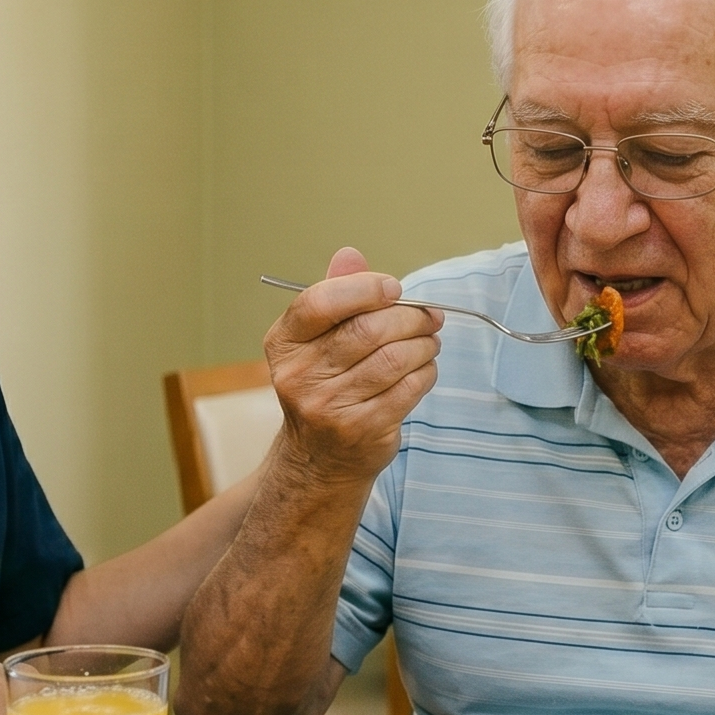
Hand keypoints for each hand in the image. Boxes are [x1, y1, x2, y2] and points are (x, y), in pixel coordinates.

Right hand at [262, 247, 442, 485]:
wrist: (319, 459)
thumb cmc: (325, 385)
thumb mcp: (317, 340)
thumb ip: (336, 295)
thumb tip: (351, 255)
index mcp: (284, 343)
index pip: (320, 302)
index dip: (364, 288)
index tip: (394, 288)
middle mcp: (299, 375)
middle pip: (368, 329)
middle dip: (410, 317)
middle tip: (429, 316)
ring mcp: (329, 406)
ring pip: (394, 358)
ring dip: (424, 344)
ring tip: (430, 341)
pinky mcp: (361, 429)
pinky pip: (408, 387)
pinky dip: (426, 372)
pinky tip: (424, 367)